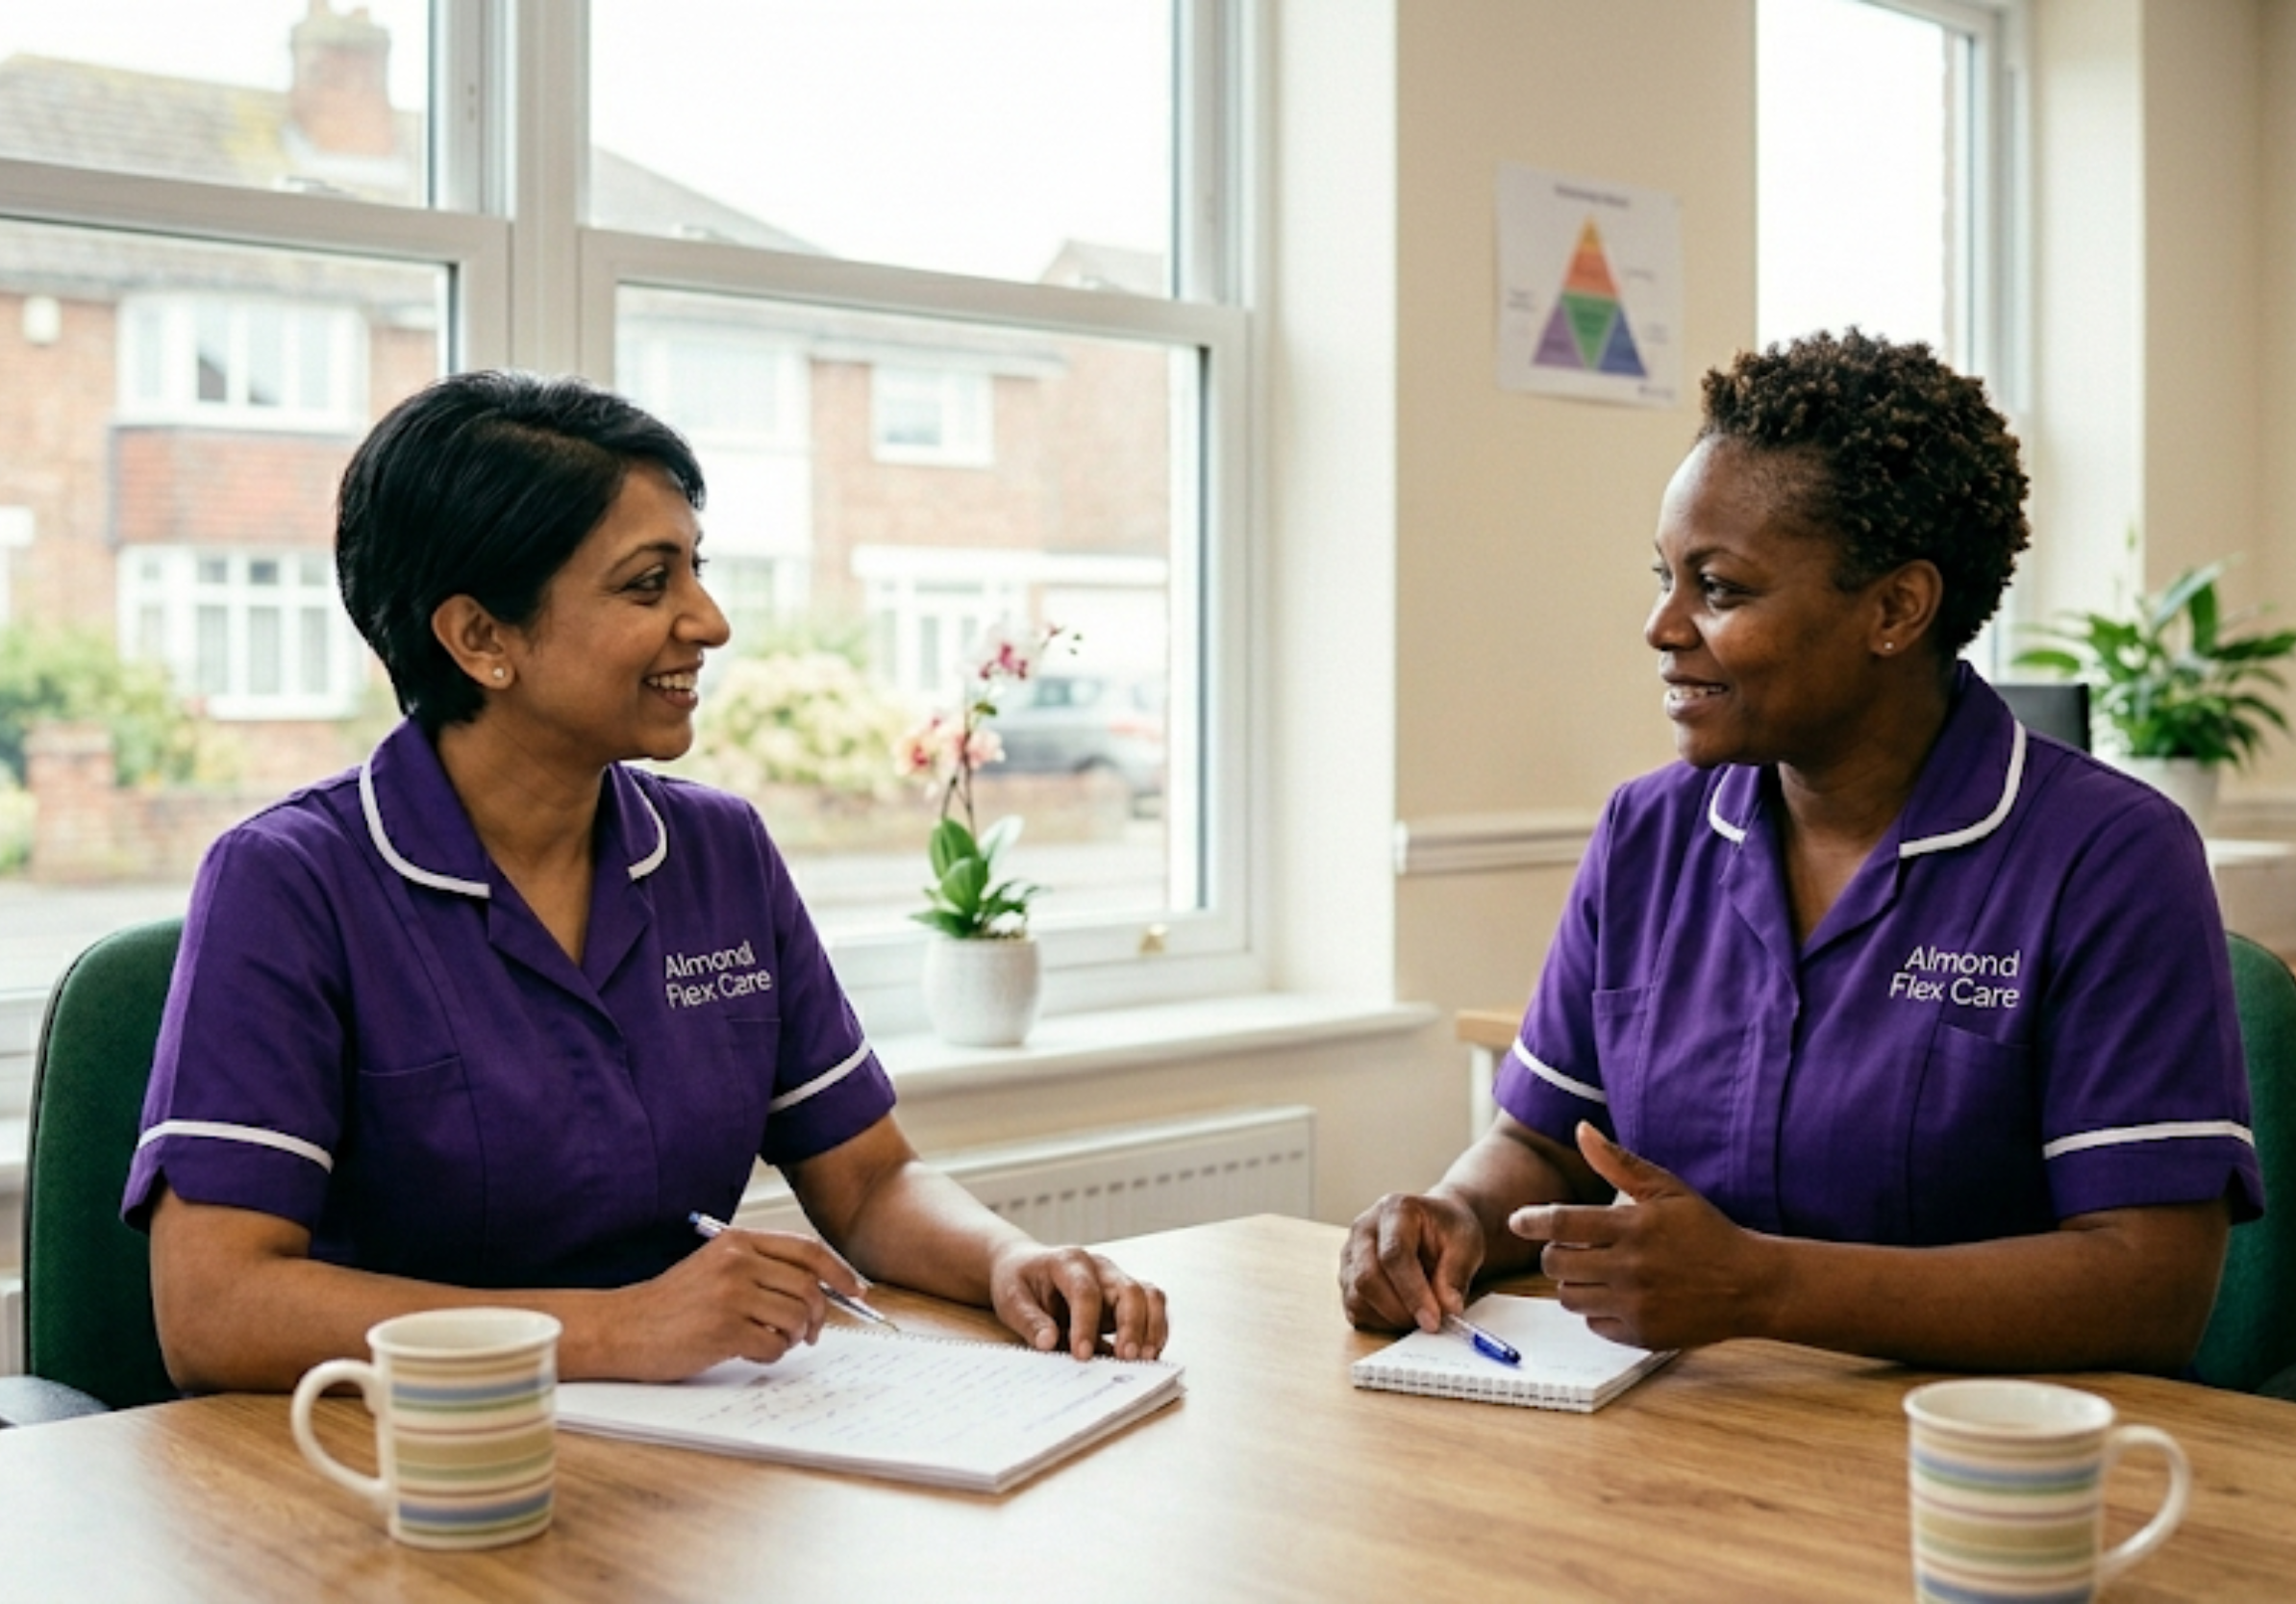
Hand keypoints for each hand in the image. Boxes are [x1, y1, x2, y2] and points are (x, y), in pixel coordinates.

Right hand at [605, 1229, 867, 1379]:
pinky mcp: (723, 1331)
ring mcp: (730, 1296)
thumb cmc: (671, 1303)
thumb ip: (761, 1268)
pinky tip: (750, 1351)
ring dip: (794, 1337)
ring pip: (795, 1318)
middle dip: (820, 1314)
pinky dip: (771, 1354)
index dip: (838, 1271)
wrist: (622, 1327)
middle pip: (807, 1287)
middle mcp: (737, 1263)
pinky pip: (773, 1346)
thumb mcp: (715, 1267)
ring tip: (773, 1341)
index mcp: (737, 1242)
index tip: (857, 1289)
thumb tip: (818, 1289)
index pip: (806, 1250)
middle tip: (811, 1333)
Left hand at [988, 1243, 1168, 1360]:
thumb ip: (1029, 1320)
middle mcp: (1100, 1267)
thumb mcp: (1011, 1299)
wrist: (1026, 1267)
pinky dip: (1154, 1331)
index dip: (1086, 1323)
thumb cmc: (1019, 1281)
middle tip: (1126, 1359)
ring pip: (1149, 1296)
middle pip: (1129, 1290)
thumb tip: (1048, 1342)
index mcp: (1068, 1261)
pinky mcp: (1125, 1298)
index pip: (1085, 1291)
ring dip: (1152, 1328)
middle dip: (1131, 1326)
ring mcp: (1116, 1280)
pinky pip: (1151, 1309)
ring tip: (1145, 1360)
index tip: (1081, 1355)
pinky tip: (1148, 1355)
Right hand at [1339, 1189, 1485, 1334]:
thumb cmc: (1448, 1230)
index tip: (1433, 1320)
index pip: (1394, 1254)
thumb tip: (1447, 1308)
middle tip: (1429, 1323)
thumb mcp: (1466, 1244)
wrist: (1435, 1224)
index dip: (1413, 1292)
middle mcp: (1363, 1228)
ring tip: (1418, 1315)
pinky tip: (1402, 1313)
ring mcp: (1350, 1252)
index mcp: (1394, 1210)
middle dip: (1399, 1310)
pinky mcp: (1346, 1275)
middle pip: (1366, 1277)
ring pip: (1356, 1297)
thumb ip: (1456, 1274)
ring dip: (1389, 1317)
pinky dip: (1378, 1320)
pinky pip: (1353, 1308)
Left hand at [1507, 1122, 1773, 1350]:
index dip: (1531, 1221)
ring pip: (1569, 1297)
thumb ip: (1618, 1163)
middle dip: (1554, 1253)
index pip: (1561, 1223)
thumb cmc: (1706, 1231)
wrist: (1750, 1284)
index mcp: (1632, 1227)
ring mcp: (1635, 1306)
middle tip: (1570, 1246)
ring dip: (1573, 1282)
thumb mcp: (1667, 1189)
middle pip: (1557, 1264)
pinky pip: (1593, 1323)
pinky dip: (1596, 1309)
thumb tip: (1581, 1129)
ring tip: (1596, 1269)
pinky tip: (1618, 1295)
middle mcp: (1630, 1268)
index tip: (1517, 1221)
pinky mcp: (1641, 1335)